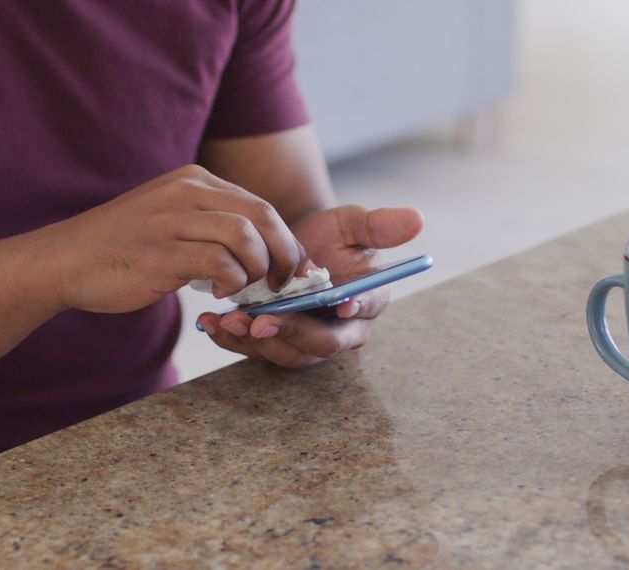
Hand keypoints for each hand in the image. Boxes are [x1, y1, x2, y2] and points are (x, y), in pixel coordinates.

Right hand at [45, 165, 304, 312]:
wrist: (65, 260)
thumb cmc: (120, 246)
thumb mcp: (167, 216)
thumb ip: (208, 221)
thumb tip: (257, 246)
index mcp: (193, 180)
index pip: (259, 204)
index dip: (285, 239)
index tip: (294, 268)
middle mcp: (186, 192)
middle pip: (262, 215)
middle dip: (284, 253)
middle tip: (284, 283)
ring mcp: (173, 220)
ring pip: (245, 236)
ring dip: (257, 268)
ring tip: (247, 289)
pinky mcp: (162, 251)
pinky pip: (219, 262)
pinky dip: (231, 282)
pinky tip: (219, 294)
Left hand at [197, 205, 423, 366]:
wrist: (293, 243)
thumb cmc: (330, 235)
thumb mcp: (352, 224)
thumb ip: (379, 225)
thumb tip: (418, 218)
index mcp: (367, 302)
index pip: (363, 312)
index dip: (353, 310)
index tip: (340, 304)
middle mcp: (339, 331)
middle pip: (321, 343)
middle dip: (290, 333)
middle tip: (260, 321)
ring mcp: (306, 341)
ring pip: (285, 351)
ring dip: (255, 341)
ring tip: (227, 321)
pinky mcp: (275, 343)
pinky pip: (255, 348)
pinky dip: (231, 338)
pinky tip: (210, 322)